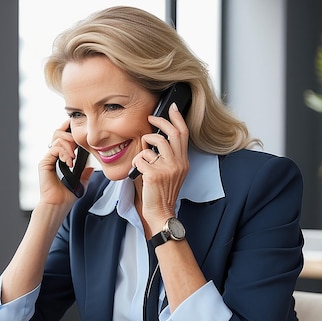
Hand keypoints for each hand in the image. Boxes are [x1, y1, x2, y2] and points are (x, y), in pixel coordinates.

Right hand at [39, 121, 92, 206]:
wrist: (58, 206)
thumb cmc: (66, 198)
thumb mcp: (81, 183)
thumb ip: (85, 173)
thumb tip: (91, 167)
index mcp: (59, 160)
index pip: (62, 139)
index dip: (69, 131)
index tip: (78, 130)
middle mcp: (52, 157)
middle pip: (57, 134)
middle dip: (69, 134)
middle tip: (78, 143)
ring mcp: (48, 159)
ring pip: (57, 139)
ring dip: (69, 145)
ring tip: (73, 158)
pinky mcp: (44, 163)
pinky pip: (54, 149)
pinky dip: (64, 153)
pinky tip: (69, 162)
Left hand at [133, 103, 189, 233]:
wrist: (161, 212)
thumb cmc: (161, 192)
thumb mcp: (171, 173)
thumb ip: (167, 156)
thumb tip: (155, 138)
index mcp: (183, 162)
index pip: (184, 134)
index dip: (177, 119)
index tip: (172, 108)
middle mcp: (178, 163)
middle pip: (172, 133)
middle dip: (160, 121)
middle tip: (151, 117)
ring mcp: (168, 168)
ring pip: (155, 142)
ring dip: (145, 143)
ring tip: (143, 153)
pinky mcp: (155, 174)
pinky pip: (142, 158)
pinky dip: (137, 163)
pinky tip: (140, 172)